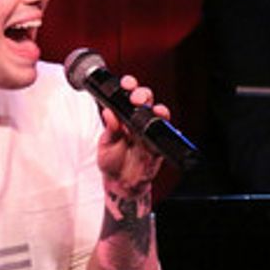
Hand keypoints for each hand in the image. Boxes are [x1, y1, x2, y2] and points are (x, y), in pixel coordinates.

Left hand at [98, 75, 165, 221]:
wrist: (120, 184)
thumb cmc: (112, 161)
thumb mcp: (106, 144)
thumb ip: (110, 130)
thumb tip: (108, 112)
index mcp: (123, 116)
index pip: (128, 95)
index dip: (129, 86)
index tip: (126, 85)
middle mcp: (137, 121)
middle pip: (145, 100)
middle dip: (143, 94)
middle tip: (136, 99)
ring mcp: (149, 132)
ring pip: (158, 113)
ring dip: (157, 108)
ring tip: (152, 109)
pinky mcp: (157, 145)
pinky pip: (164, 134)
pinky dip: (163, 126)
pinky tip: (160, 121)